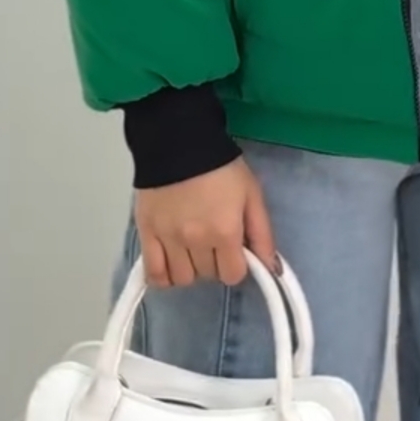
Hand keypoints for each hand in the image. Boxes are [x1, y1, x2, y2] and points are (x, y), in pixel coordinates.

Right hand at [134, 159, 276, 288]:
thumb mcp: (252, 195)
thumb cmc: (222, 167)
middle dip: (214, 263)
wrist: (179, 141)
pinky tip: (170, 264)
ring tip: (190, 250)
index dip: (236, 265)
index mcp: (225, 232)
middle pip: (208, 275)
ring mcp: (169, 239)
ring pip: (182, 278)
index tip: (234, 251)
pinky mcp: (146, 233)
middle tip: (212, 242)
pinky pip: (153, 273)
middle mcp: (197, 241)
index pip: (233, 275)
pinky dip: (162, 276)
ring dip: (190, 269)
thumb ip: (262, 234)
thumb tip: (273, 269)